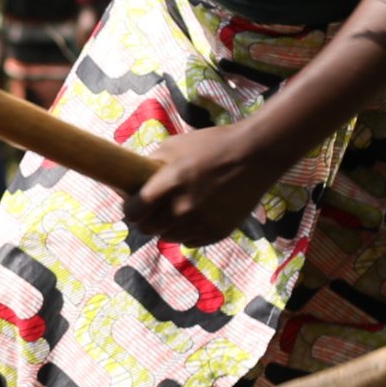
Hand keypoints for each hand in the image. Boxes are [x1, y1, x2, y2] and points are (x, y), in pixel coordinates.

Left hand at [130, 119, 286, 245]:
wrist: (256, 155)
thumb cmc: (213, 145)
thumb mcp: (175, 145)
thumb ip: (152, 164)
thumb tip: (134, 180)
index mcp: (170, 183)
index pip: (134, 212)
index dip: (130, 209)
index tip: (132, 205)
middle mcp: (184, 208)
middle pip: (148, 229)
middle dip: (144, 220)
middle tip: (149, 212)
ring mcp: (202, 222)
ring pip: (169, 238)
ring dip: (166, 228)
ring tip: (173, 214)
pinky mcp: (218, 232)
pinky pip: (191, 242)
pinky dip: (187, 233)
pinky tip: (191, 218)